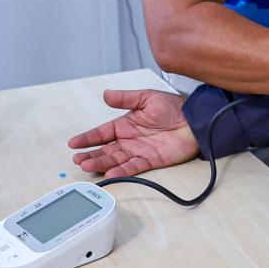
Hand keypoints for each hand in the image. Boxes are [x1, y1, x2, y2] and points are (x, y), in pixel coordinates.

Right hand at [68, 89, 198, 177]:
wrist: (195, 119)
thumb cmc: (174, 107)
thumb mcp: (147, 98)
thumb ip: (126, 99)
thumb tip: (106, 94)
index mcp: (126, 124)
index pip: (102, 133)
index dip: (88, 138)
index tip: (73, 143)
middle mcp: (129, 140)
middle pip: (105, 150)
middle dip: (90, 154)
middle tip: (78, 159)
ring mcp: (138, 151)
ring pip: (115, 160)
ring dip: (101, 164)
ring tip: (87, 166)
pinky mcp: (150, 160)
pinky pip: (132, 167)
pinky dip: (121, 171)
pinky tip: (110, 174)